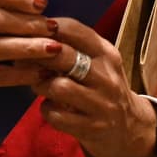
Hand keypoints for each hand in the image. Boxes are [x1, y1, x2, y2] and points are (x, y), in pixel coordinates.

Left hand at [31, 18, 156, 156]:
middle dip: (39, 56)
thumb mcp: (98, 62)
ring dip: (41, 85)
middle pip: (63, 55)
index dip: (47, 28)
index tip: (32, 32)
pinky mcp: (92, 128)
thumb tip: (34, 31)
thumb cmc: (103, 87)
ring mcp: (101, 104)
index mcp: (107, 54)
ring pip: (58, 87)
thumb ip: (73, 46)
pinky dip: (46, 110)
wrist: (130, 127)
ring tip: (40, 85)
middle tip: (26, 60)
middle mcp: (106, 77)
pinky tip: (50, 107)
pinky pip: (56, 116)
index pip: (74, 29)